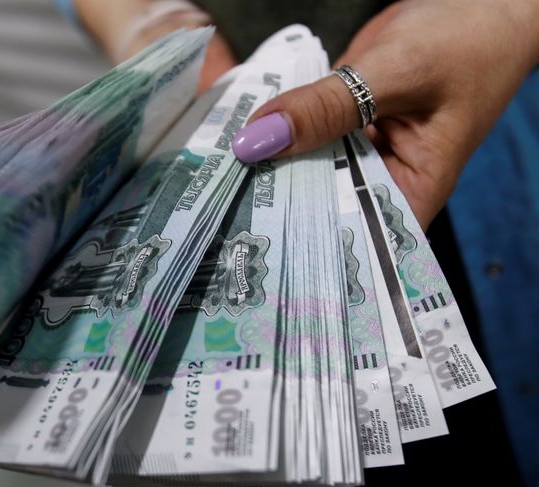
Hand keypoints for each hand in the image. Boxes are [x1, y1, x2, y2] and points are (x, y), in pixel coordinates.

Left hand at [232, 0, 538, 228]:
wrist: (480, 0)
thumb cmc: (466, 41)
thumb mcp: (398, 73)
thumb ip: (329, 107)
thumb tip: (259, 138)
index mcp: (413, 191)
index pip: (355, 239)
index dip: (306, 249)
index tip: (254, 251)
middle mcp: (380, 182)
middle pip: (321, 209)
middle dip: (274, 209)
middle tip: (219, 215)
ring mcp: (358, 154)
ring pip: (306, 171)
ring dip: (269, 169)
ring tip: (216, 184)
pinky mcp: (341, 126)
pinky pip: (304, 136)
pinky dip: (279, 134)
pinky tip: (241, 140)